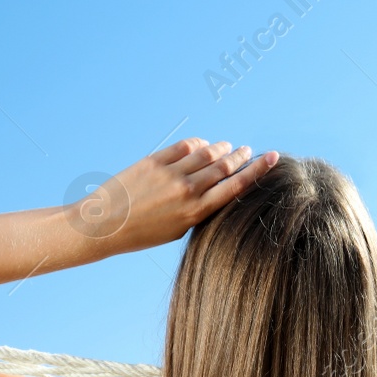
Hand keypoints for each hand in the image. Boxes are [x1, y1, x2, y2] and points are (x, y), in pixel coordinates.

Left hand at [68, 138, 278, 252]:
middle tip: (248, 149)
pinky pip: (184, 146)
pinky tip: (202, 145)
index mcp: (196, 213)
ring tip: (228, 146)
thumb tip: (213, 186)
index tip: (272, 157)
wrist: (104, 225)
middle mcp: (187, 191)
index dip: (257, 170)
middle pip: (224, 166)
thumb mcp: (176, 229)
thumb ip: (196, 209)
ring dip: (221, 148)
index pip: (236, 186)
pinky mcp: (154, 161)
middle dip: (240, 156)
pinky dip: (197, 144)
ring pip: (207, 153)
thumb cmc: (141, 232)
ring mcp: (171, 174)